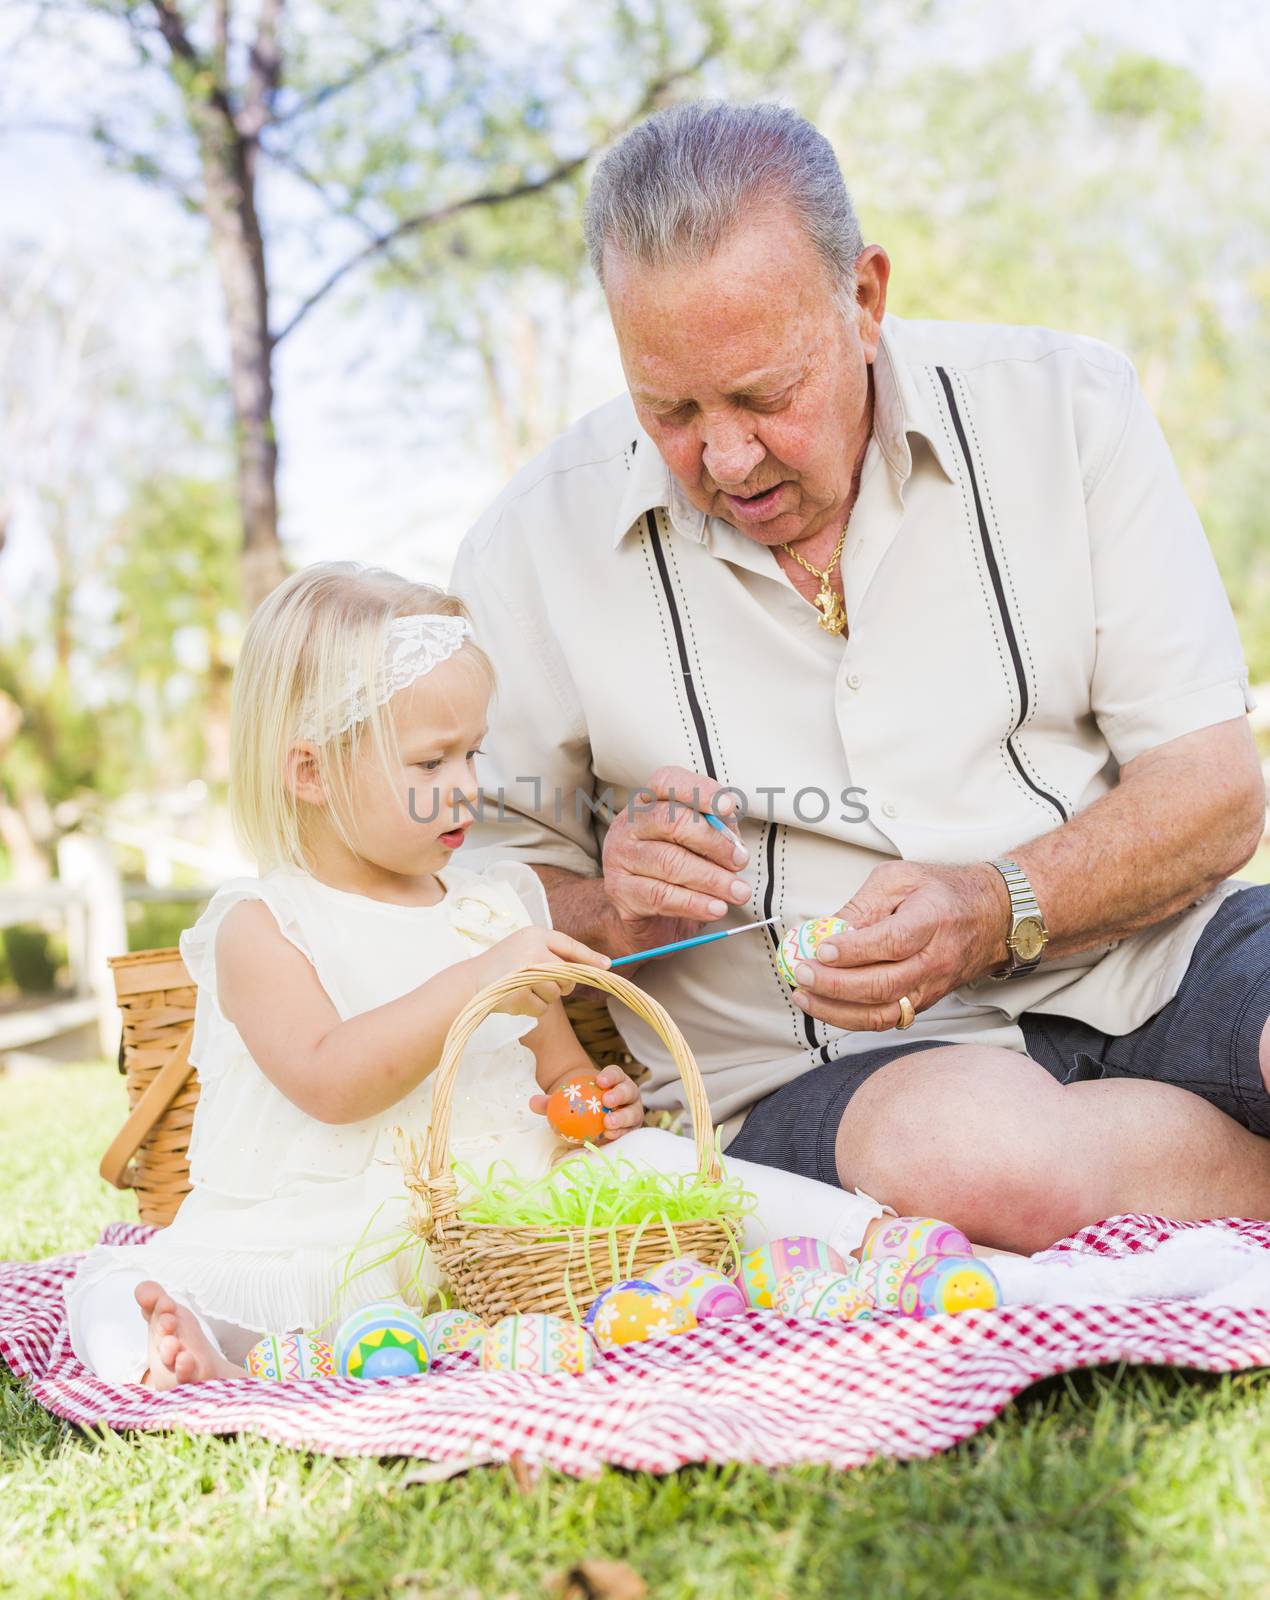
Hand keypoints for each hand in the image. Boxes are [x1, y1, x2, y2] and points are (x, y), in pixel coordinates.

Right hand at [472, 926, 609, 1019]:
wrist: (471, 982)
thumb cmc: (504, 966)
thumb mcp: (527, 949)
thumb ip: (553, 955)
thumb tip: (591, 968)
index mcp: (535, 934)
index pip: (570, 945)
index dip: (590, 957)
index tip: (608, 966)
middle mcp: (532, 950)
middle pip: (567, 974)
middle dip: (561, 984)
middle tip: (542, 983)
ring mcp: (525, 972)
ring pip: (556, 993)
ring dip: (544, 997)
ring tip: (523, 989)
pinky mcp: (518, 993)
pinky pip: (542, 1008)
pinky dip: (533, 1008)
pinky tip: (517, 999)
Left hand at [529, 1063, 644, 1139]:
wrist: (590, 1121)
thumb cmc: (579, 1105)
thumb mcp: (564, 1101)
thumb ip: (549, 1102)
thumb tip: (532, 1102)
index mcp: (614, 1081)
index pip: (616, 1074)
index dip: (610, 1076)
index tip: (599, 1081)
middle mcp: (627, 1095)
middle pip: (628, 1091)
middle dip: (619, 1095)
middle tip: (606, 1101)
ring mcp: (631, 1112)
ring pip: (633, 1113)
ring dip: (622, 1117)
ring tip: (608, 1124)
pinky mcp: (631, 1129)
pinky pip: (629, 1131)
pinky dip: (621, 1133)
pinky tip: (610, 1137)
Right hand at [601, 765, 751, 956]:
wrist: (645, 917)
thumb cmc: (677, 872)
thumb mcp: (699, 845)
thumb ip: (717, 832)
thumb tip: (734, 840)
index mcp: (648, 804)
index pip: (667, 782)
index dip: (699, 790)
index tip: (727, 807)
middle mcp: (629, 825)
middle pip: (670, 820)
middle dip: (713, 842)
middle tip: (740, 861)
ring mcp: (620, 858)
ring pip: (669, 862)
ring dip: (711, 879)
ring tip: (739, 892)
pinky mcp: (620, 892)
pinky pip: (661, 896)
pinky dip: (694, 903)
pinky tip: (716, 908)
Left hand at [790, 861, 1008, 1030]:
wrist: (990, 916)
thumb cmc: (942, 893)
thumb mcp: (900, 878)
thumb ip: (863, 903)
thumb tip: (825, 929)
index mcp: (931, 920)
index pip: (891, 943)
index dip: (853, 950)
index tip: (820, 949)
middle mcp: (935, 960)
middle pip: (883, 984)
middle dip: (834, 984)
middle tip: (802, 972)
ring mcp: (931, 987)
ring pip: (882, 1013)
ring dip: (837, 1010)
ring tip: (804, 995)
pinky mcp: (923, 1002)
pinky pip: (885, 1019)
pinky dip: (850, 1018)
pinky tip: (825, 1005)